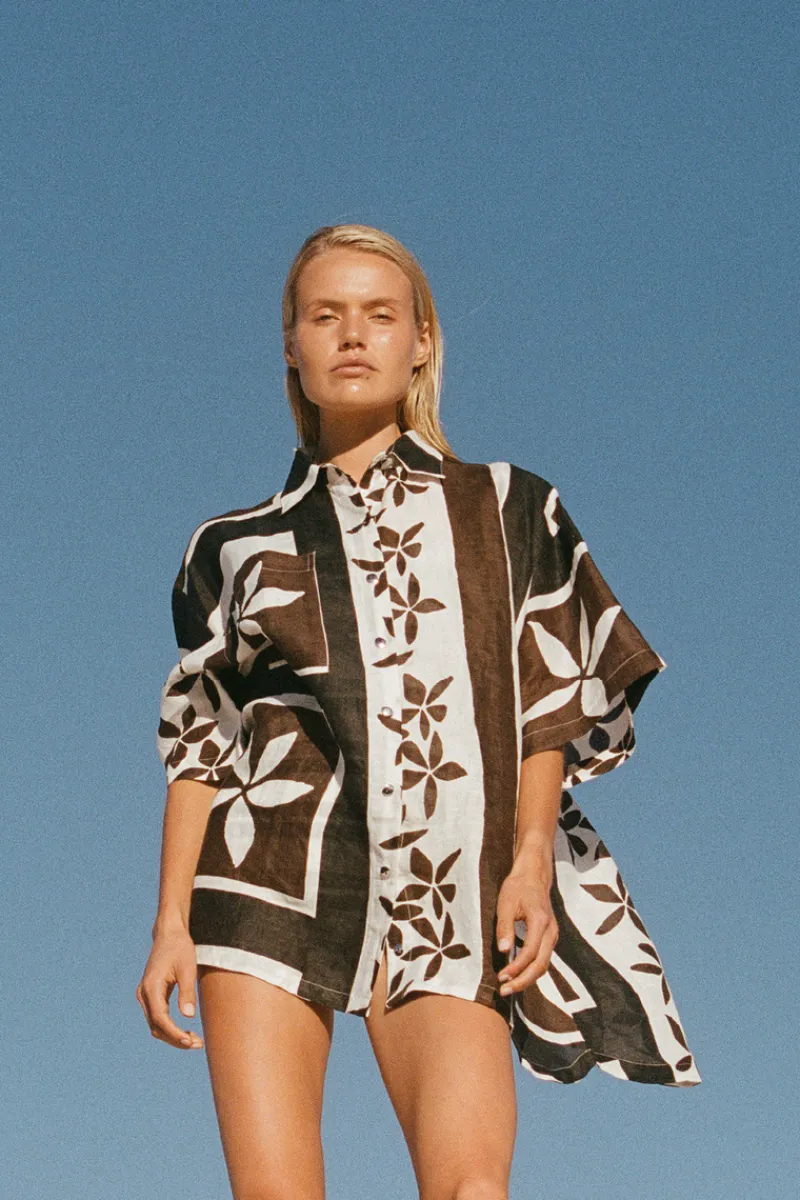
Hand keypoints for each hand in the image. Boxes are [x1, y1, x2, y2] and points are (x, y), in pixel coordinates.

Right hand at [136, 926, 203, 1048]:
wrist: (169, 934)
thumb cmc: (180, 948)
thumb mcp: (188, 968)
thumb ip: (187, 992)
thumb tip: (188, 1016)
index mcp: (151, 987)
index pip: (160, 1018)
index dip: (174, 1033)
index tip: (189, 1041)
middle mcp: (144, 994)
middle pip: (156, 1026)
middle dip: (175, 1039)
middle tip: (197, 1044)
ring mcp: (145, 996)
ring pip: (155, 1025)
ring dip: (172, 1036)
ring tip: (194, 1041)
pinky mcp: (151, 995)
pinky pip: (158, 1018)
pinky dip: (170, 1028)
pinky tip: (186, 1032)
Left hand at [495, 845, 558, 997]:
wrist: (533, 875)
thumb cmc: (517, 887)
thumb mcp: (506, 903)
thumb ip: (504, 927)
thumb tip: (503, 951)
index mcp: (540, 921)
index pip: (530, 953)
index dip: (516, 968)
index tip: (501, 977)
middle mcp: (551, 930)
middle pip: (541, 964)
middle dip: (523, 981)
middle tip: (504, 991)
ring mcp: (552, 934)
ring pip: (544, 964)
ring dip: (527, 978)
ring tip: (508, 987)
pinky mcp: (549, 936)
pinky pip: (543, 958)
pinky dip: (531, 970)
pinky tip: (517, 975)